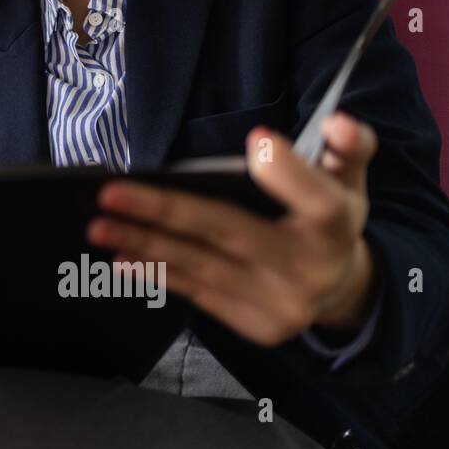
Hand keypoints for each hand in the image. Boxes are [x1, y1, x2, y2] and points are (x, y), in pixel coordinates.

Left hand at [87, 112, 378, 346]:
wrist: (343, 290)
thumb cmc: (328, 218)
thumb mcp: (347, 179)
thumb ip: (349, 148)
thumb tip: (339, 123)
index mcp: (337, 224)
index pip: (318, 198)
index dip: (288, 172)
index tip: (257, 141)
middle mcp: (312, 267)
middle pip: (231, 232)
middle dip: (166, 210)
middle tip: (110, 193)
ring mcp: (283, 303)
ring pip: (202, 267)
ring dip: (144, 244)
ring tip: (99, 227)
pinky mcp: (258, 326)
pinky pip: (199, 294)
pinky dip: (158, 274)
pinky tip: (122, 258)